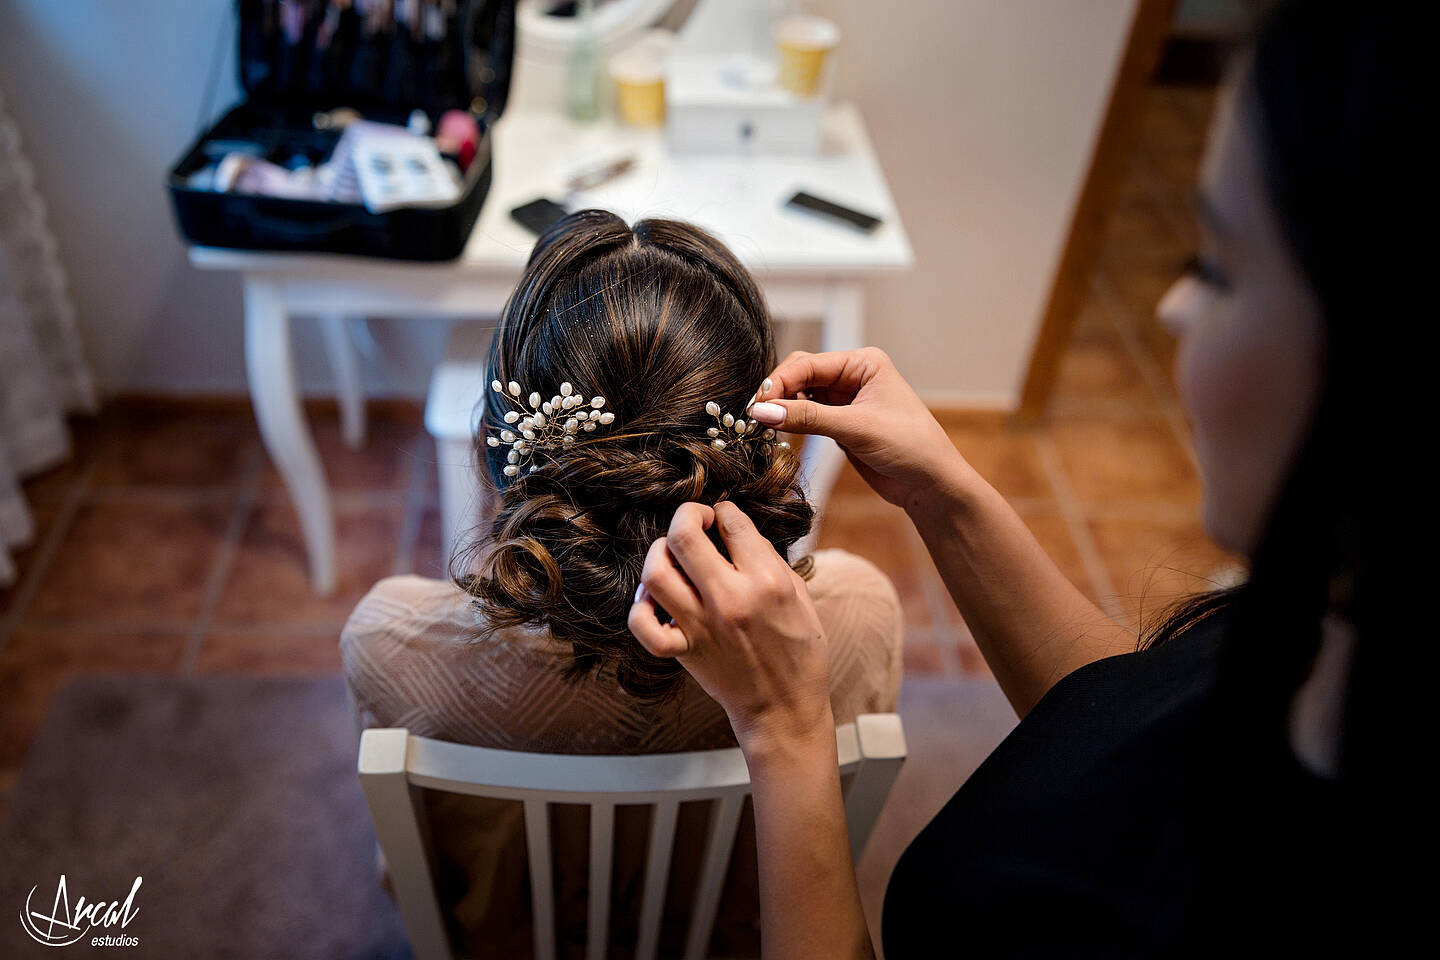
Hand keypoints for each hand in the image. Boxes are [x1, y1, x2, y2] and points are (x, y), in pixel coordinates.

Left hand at [627, 501, 833, 751]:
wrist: (785, 708)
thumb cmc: (799, 652)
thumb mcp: (799, 596)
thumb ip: (768, 559)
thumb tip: (736, 531)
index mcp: (766, 582)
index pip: (731, 521)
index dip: (724, 511)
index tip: (723, 517)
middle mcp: (730, 600)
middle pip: (684, 536)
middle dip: (686, 515)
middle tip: (695, 520)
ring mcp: (702, 626)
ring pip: (656, 573)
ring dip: (659, 553)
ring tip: (673, 555)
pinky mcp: (684, 650)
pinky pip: (643, 626)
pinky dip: (641, 607)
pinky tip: (656, 599)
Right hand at [747, 347, 967, 510]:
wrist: (930, 483)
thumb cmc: (909, 446)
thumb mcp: (856, 428)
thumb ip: (808, 418)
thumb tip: (763, 411)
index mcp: (863, 363)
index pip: (808, 364)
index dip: (779, 382)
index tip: (757, 405)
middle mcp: (853, 376)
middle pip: (800, 375)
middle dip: (778, 393)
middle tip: (755, 416)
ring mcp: (845, 400)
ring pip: (800, 396)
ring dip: (782, 408)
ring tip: (764, 426)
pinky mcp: (840, 423)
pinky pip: (807, 416)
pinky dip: (791, 422)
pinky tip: (780, 431)